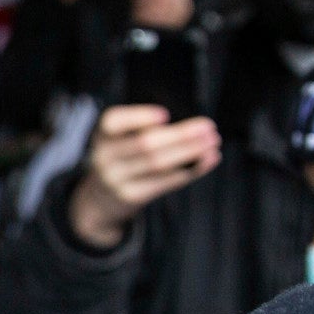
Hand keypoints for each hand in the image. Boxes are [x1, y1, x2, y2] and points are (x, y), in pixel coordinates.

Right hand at [68, 105, 220, 248]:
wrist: (100, 199)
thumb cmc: (121, 157)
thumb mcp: (120, 139)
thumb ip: (143, 130)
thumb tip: (191, 127)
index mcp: (103, 134)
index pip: (114, 121)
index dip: (139, 117)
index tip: (166, 115)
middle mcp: (104, 156)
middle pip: (145, 143)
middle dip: (180, 134)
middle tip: (207, 127)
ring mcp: (116, 179)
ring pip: (158, 163)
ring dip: (190, 152)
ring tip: (212, 142)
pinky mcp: (131, 196)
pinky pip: (165, 182)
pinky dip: (190, 171)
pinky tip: (207, 160)